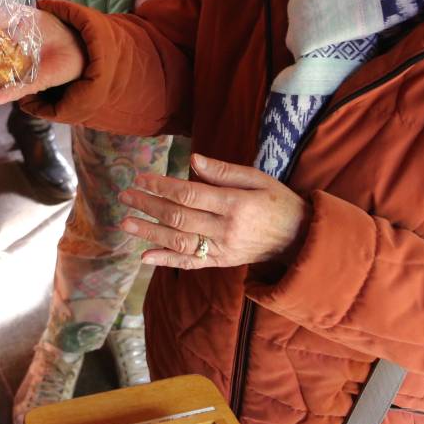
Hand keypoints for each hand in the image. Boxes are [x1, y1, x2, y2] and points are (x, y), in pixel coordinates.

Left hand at [119, 154, 307, 271]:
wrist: (298, 238)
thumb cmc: (277, 202)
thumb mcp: (257, 178)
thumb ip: (224, 171)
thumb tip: (193, 159)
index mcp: (235, 204)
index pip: (190, 195)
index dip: (162, 186)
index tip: (141, 178)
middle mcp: (225, 229)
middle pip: (179, 218)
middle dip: (149, 206)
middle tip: (125, 196)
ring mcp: (222, 249)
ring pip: (179, 242)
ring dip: (150, 233)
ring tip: (125, 223)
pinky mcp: (221, 262)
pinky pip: (190, 263)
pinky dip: (167, 261)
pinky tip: (145, 257)